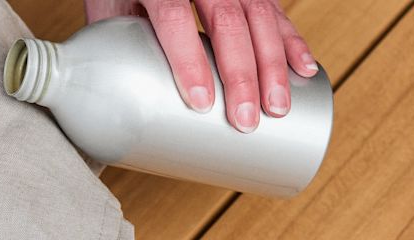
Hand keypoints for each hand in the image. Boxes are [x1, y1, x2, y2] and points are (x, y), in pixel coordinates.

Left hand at [85, 0, 318, 132]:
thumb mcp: (108, 4)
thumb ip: (117, 43)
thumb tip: (109, 110)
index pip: (174, 13)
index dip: (188, 59)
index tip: (200, 102)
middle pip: (227, 19)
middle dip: (242, 74)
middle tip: (246, 120)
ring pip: (259, 14)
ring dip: (274, 64)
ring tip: (278, 107)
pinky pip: (276, 10)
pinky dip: (293, 40)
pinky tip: (305, 69)